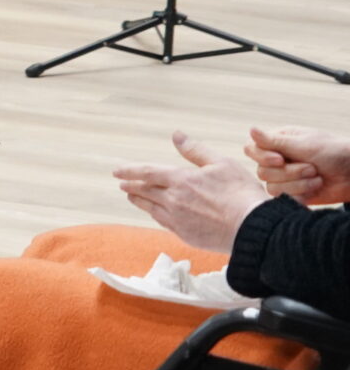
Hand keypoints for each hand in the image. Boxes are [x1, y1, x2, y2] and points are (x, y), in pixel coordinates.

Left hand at [114, 131, 270, 253]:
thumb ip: (196, 150)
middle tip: (122, 183)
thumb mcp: (221, 163)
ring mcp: (177, 219)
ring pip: (150, 208)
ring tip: (132, 195)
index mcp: (181, 180)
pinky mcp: (185, 234)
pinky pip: (163, 222)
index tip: (117, 171)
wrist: (253, 228)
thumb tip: (177, 135)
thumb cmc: (241, 193)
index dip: (130, 170)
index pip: (147, 172)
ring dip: (139, 200)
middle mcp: (173, 200)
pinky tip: (154, 213)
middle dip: (132, 185)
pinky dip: (155, 214)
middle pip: (145, 191)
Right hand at [250, 125, 349, 205]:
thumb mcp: (305, 145)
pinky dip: (300, 195)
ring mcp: (285, 177)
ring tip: (317, 178)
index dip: (262, 156)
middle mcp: (278, 159)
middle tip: (313, 168)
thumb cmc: (334, 153)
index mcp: (279, 142)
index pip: (252, 149)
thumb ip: (275, 141)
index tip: (280, 159)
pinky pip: (283, 198)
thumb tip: (250, 129)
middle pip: (262, 171)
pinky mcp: (293, 193)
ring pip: (272, 187)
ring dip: (298, 184)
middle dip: (290, 172)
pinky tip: (315, 189)